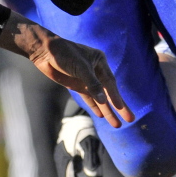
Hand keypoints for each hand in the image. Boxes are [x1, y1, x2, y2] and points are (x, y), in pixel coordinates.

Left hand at [0, 14, 133, 127]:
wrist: (45, 51)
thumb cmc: (64, 54)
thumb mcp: (80, 67)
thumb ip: (92, 84)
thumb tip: (103, 101)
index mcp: (100, 61)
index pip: (111, 82)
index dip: (116, 97)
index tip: (123, 109)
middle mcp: (95, 70)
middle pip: (109, 91)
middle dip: (118, 106)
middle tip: (130, 119)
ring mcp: (86, 79)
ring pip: (99, 97)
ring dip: (107, 110)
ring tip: (117, 124)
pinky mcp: (77, 85)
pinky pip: (88, 98)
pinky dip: (94, 106)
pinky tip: (102, 115)